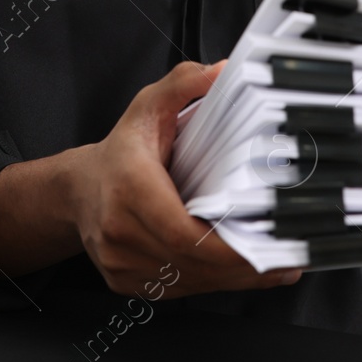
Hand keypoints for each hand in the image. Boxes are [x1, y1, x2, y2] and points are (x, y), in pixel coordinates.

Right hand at [67, 60, 302, 296]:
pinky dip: (210, 282)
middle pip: (192, 264)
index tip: (267, 247)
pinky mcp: (125, 282)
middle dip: (242, 267)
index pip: (184, 235)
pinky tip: (236, 272)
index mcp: (129, 188)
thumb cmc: (120, 152)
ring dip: (231, 278)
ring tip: (271, 267)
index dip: (229, 249)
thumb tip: (222, 71)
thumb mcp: (149, 106)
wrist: (77, 189)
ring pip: (188, 282)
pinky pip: (176, 290)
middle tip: (284, 260)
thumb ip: (184, 83)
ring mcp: (119, 262)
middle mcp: (119, 231)